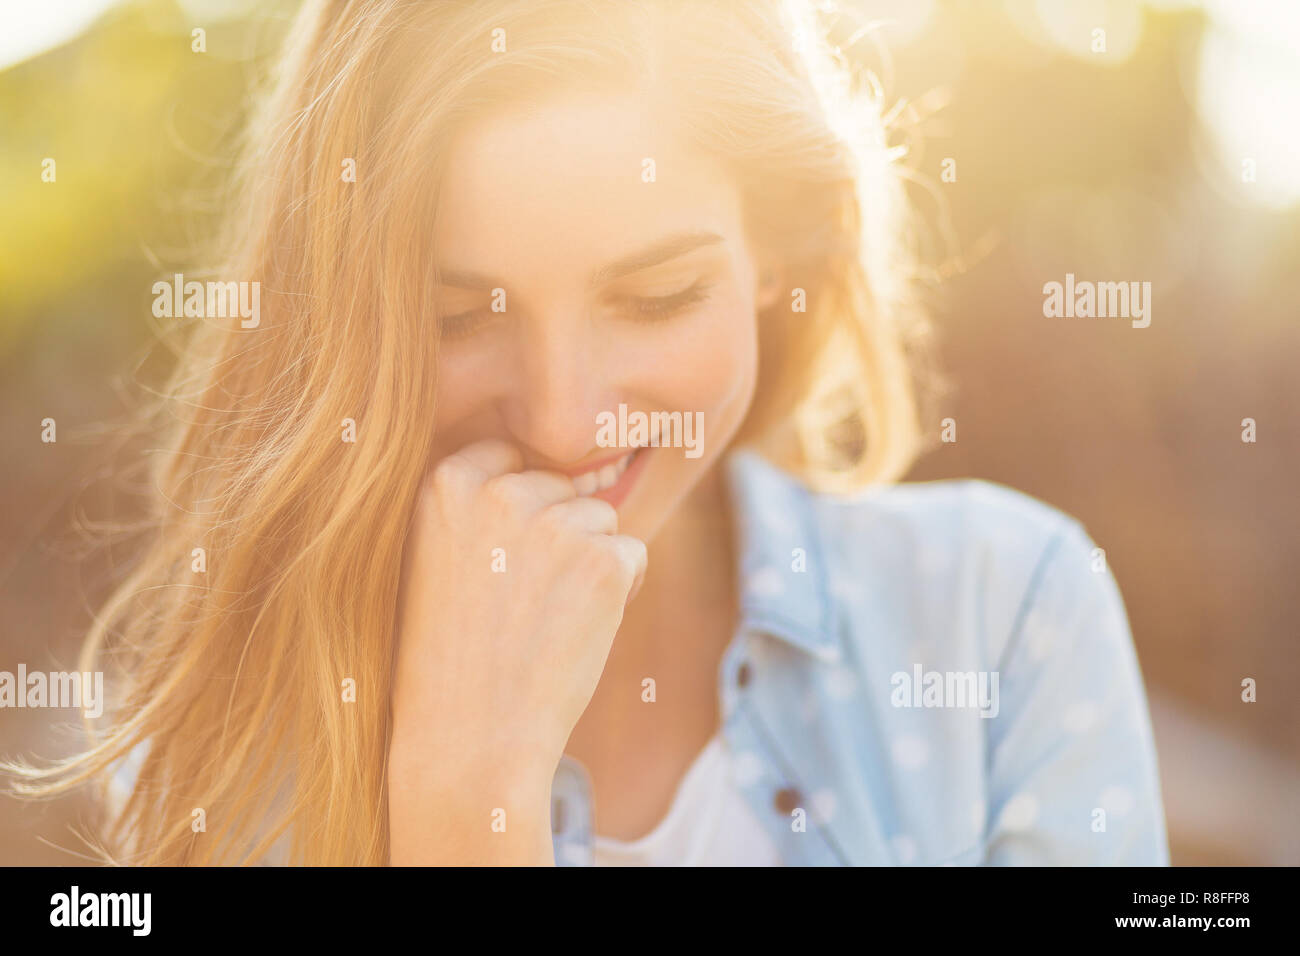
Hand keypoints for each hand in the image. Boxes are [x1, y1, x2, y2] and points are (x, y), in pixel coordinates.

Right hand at [387, 439, 645, 863]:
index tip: (504, 559)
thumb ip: (480, 508)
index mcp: (444, 483)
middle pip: (560, 486)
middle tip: (522, 604)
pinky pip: (632, 554)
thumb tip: (569, 476)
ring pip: (600, 519)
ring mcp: (553, 525)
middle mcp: (498, 492)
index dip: (520, 507)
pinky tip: (578, 632)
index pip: (509, 457)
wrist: (465, 739)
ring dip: (589, 562)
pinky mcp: (602, 562)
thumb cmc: (448, 656)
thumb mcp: (434, 560)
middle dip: (557, 534)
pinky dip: (619, 591)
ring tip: (545, 621)